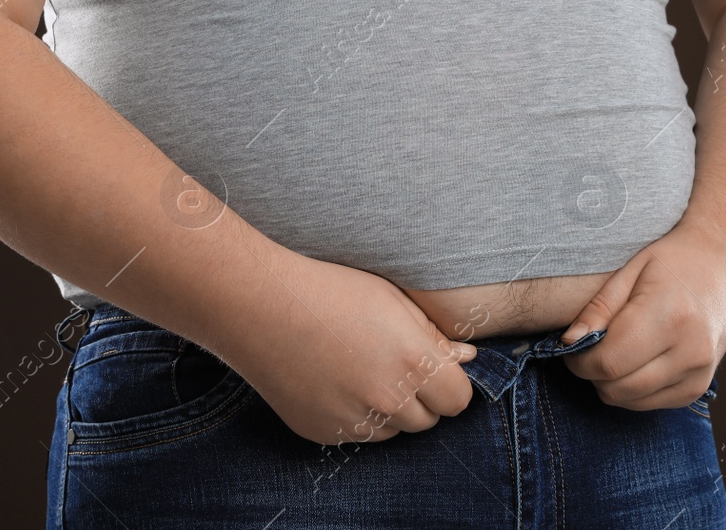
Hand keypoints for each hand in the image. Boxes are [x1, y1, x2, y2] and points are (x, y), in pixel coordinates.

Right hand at [222, 254, 477, 446]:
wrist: (260, 305)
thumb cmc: (329, 289)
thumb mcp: (391, 299)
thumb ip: (432, 334)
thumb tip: (465, 358)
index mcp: (413, 360)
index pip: (458, 399)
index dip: (448, 383)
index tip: (431, 366)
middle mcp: (386, 399)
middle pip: (427, 420)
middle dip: (419, 398)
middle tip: (390, 362)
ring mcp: (352, 421)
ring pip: (392, 431)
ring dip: (387, 411)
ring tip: (357, 367)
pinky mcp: (322, 432)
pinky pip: (355, 435)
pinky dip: (352, 416)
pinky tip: (331, 380)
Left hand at [558, 221, 725, 409]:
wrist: (721, 266)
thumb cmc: (672, 262)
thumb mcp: (629, 272)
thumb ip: (597, 310)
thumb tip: (569, 342)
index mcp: (670, 317)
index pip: (608, 362)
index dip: (579, 360)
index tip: (573, 345)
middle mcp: (690, 351)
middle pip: (617, 388)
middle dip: (593, 373)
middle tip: (593, 346)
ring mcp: (699, 374)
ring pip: (631, 401)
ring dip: (612, 383)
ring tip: (617, 349)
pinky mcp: (699, 388)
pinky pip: (650, 404)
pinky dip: (634, 389)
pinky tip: (638, 360)